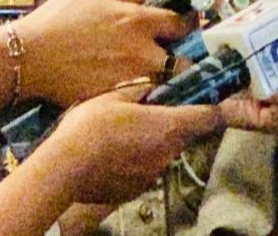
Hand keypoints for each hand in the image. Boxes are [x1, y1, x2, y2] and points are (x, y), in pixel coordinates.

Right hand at [16, 0, 193, 106]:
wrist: (25, 58)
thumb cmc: (56, 18)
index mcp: (138, 19)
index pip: (183, 23)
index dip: (187, 25)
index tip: (185, 28)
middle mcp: (142, 50)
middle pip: (184, 59)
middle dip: (184, 58)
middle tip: (177, 57)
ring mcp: (131, 78)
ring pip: (167, 83)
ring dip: (168, 80)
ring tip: (161, 78)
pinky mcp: (117, 99)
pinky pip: (144, 99)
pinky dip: (148, 96)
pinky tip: (141, 92)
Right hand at [36, 84, 223, 204]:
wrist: (64, 168)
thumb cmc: (90, 126)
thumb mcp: (117, 94)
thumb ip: (143, 90)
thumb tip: (154, 86)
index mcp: (171, 126)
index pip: (210, 117)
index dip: (213, 107)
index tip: (211, 101)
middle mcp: (168, 153)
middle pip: (184, 134)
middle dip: (172, 123)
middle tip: (150, 113)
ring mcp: (153, 174)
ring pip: (163, 152)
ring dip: (153, 143)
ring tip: (125, 135)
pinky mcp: (136, 189)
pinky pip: (145, 170)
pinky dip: (136, 161)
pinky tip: (114, 154)